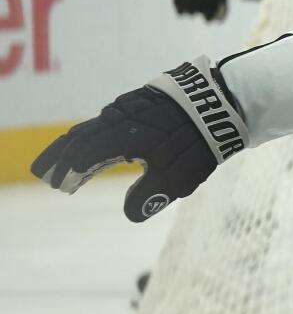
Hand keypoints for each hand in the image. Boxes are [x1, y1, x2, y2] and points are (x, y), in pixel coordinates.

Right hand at [31, 58, 246, 220]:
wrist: (223, 101)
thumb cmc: (198, 143)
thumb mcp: (176, 178)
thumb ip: (149, 196)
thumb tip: (131, 215)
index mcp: (119, 137)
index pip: (81, 154)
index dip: (68, 170)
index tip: (59, 185)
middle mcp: (119, 117)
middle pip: (81, 136)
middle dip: (63, 155)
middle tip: (47, 171)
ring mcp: (132, 105)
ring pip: (97, 123)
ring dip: (80, 141)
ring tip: (71, 157)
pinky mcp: (146, 98)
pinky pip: (113, 115)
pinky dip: (100, 129)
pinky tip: (103, 136)